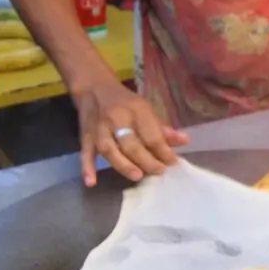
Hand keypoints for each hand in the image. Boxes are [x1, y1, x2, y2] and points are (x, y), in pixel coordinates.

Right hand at [73, 79, 188, 185]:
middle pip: (130, 144)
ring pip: (108, 149)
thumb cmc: (125, 102)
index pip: (151, 135)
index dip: (164, 151)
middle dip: (146, 160)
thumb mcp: (146, 109)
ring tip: (137, 176)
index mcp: (136, 110)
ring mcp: (98, 128)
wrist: (94, 87)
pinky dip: (87, 167)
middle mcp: (116, 118)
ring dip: (123, 165)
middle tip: (159, 172)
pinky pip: (85, 152)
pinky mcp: (84, 135)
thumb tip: (184, 141)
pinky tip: (91, 182)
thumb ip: (162, 128)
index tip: (173, 162)